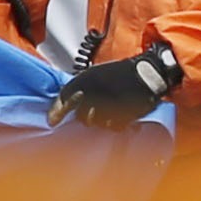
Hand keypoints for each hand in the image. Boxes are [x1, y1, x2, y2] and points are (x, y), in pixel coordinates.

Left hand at [50, 42, 179, 129]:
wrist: (148, 73)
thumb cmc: (120, 74)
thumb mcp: (94, 75)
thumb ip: (76, 90)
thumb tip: (58, 110)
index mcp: (87, 78)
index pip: (65, 96)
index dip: (58, 110)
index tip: (52, 121)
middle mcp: (96, 92)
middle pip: (80, 116)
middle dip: (85, 115)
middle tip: (95, 109)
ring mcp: (109, 105)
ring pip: (95, 123)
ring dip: (99, 119)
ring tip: (109, 110)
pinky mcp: (123, 115)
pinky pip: (112, 126)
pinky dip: (114, 123)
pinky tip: (118, 114)